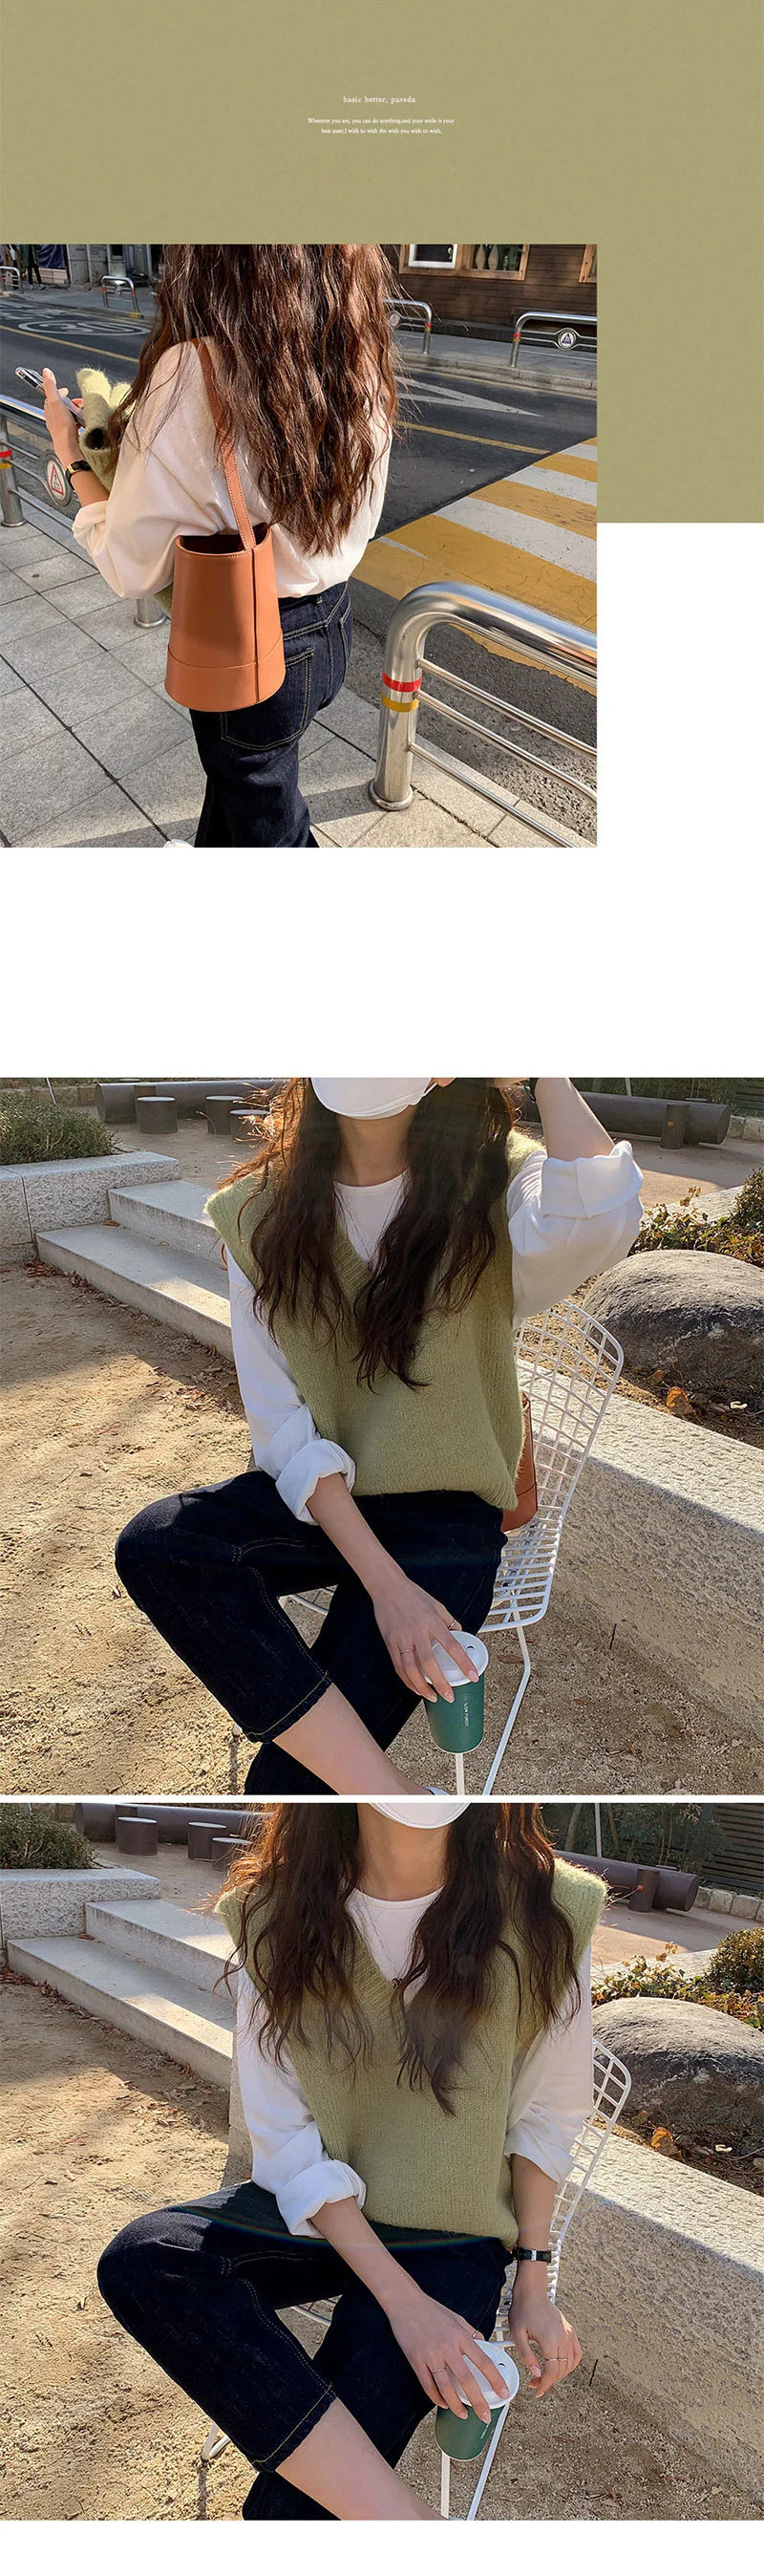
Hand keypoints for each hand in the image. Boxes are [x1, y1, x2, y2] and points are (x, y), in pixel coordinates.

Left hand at [42, 368, 80, 467]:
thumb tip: (46, 372)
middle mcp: (54, 420)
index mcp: (49, 411)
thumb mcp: (56, 403)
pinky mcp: (71, 435)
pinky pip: (76, 425)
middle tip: (78, 402)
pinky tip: (85, 422)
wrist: (71, 449)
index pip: (51, 397)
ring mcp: (63, 428)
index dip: (59, 392)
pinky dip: (80, 421)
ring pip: (69, 415)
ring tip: (83, 410)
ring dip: (76, 411)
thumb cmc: (62, 429)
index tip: (66, 390)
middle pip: (62, 406)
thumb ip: (51, 387)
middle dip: (71, 401)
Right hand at [371, 1567, 474, 1701]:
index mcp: (433, 1623)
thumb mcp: (438, 1605)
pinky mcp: (390, 1643)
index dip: (463, 1663)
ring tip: (431, 1697)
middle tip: (449, 1696)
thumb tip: (459, 1635)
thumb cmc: (412, 1594)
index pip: (452, 1646)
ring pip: (411, 1669)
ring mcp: (402, 1639)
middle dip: (440, 1683)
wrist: (388, 1587)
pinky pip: (399, 1667)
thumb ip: (450, 1622)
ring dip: (422, 1687)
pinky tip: (415, 1687)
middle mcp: (418, 1632)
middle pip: (429, 1663)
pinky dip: (407, 1680)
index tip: (472, 1675)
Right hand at [386, 2282, 507, 2422]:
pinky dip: (436, 2398)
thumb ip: (471, 2333)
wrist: (405, 2303)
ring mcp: (431, 2355)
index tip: (503, 2392)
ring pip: (446, 2387)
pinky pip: (428, 2385)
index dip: (496, 2380)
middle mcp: (448, 2347)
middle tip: (485, 2415)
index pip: (483, 2362)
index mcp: (461, 2336)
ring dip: (456, 2405)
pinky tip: (443, 2403)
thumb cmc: (431, 2309)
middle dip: (478, 2401)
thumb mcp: (457, 2318)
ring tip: (464, 2415)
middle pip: (467, 2380)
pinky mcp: (416, 2360)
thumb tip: (483, 2344)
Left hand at [507, 2277, 580, 2396]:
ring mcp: (569, 2334)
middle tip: (535, 2383)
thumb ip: (527, 2356)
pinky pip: (577, 2353)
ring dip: (559, 2374)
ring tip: (545, 2375)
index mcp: (550, 2340)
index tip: (537, 2391)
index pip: (552, 2372)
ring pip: (570, 2364)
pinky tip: (561, 2366)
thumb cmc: (522, 2310)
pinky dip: (571, 2363)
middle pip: (562, 2370)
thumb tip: (536, 2373)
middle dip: (549, 2381)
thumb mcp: (517, 2335)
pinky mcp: (570, 2330)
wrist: (532, 2292)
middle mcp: (563, 2338)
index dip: (545, 2385)